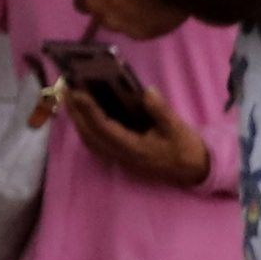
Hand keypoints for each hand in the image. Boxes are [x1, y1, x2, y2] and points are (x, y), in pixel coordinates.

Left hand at [56, 74, 216, 193]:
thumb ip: (162, 112)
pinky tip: (82, 112)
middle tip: (65, 89)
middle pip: (90, 135)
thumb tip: (148, 92)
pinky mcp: (120, 156)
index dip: (89, 111)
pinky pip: (95, 142)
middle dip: (75, 113)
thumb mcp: (179, 128)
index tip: (77, 93)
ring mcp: (119, 158)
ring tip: (69, 97)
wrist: (194, 170)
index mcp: (136, 150)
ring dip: (77, 119)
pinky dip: (85, 126)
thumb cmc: (186, 148)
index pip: (105, 130)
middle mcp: (122, 156)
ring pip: (90, 140)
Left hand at [70, 0, 186, 41]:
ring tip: (137, 8)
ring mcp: (112, 20)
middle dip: (96, 0)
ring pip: (107, 21)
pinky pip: (133, 30)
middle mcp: (92, 1)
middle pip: (85, 3)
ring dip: (116, 15)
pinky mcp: (136, 34)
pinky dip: (140, 24)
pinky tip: (153, 17)